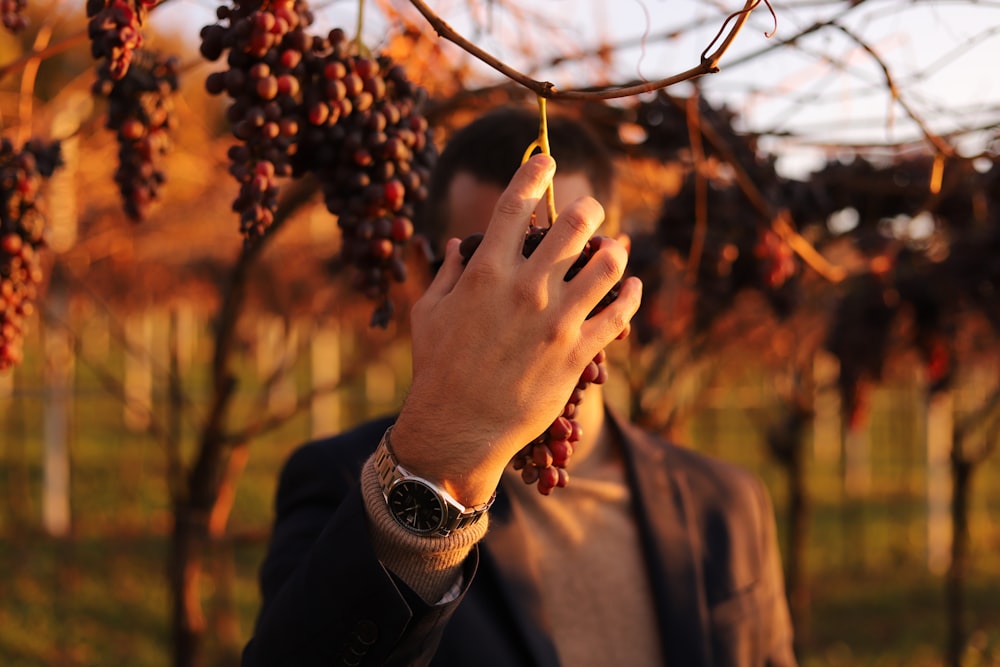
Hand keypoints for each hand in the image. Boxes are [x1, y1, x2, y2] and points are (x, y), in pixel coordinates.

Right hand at [391, 154, 641, 505]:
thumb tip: (456, 244)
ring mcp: (556, 320)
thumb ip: (445, 273)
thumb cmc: (436, 370)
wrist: (458, 429)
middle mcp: (525, 288)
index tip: (548, 159)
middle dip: (586, 208)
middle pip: (572, 225)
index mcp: (485, 272)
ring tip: (615, 247)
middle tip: (589, 210)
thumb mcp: (428, 314)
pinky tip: (632, 285)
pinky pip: (618, 314)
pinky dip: (631, 294)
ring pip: (605, 264)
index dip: (535, 174)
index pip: (515, 205)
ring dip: (615, 249)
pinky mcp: (578, 353)